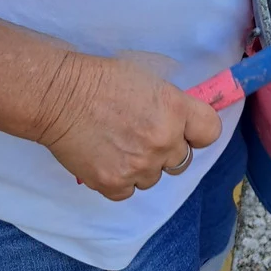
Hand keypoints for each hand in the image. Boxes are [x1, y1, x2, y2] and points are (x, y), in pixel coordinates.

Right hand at [34, 50, 221, 199]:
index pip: (210, 132)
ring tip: (120, 146)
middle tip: (143, 136)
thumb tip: (181, 122)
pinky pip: (128, 191)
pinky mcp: (114, 184)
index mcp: (176, 110)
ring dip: (143, 166)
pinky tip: (107, 160)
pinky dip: (120, 180)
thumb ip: (171, 105)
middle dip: (168, 150)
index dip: (197, 132)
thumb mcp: (149, 80)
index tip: (186, 130)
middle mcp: (164, 141)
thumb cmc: (103, 79)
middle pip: (183, 159)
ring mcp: (140, 166)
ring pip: (154, 177)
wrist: (61, 96)